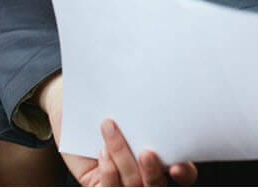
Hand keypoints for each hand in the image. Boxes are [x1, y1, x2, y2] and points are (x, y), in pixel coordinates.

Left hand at [38, 74, 196, 185]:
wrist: (73, 109)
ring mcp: (124, 183)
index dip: (184, 173)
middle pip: (157, 185)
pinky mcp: (103, 187)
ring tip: (110, 129)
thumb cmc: (107, 100)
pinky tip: (102, 151)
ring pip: (133, 185)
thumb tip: (161, 80)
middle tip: (146, 152)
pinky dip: (108, 171)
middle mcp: (145, 173)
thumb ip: (146, 103)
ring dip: (123, 159)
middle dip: (152, 171)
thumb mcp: (128, 99)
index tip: (176, 164)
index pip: (184, 173)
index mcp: (162, 154)